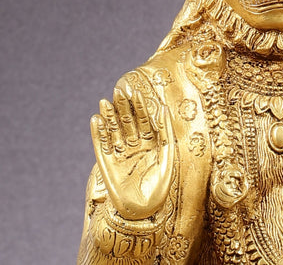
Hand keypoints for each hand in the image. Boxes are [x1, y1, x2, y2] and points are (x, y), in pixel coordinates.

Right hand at [90, 85, 174, 219]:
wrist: (144, 211)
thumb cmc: (160, 185)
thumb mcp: (167, 155)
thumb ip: (165, 132)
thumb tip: (164, 108)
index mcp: (151, 143)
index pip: (145, 120)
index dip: (140, 107)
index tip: (136, 92)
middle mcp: (135, 146)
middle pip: (128, 122)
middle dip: (124, 107)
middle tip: (119, 91)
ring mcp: (121, 154)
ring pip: (114, 131)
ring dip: (109, 116)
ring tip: (104, 101)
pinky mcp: (107, 165)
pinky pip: (102, 146)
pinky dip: (98, 133)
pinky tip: (96, 120)